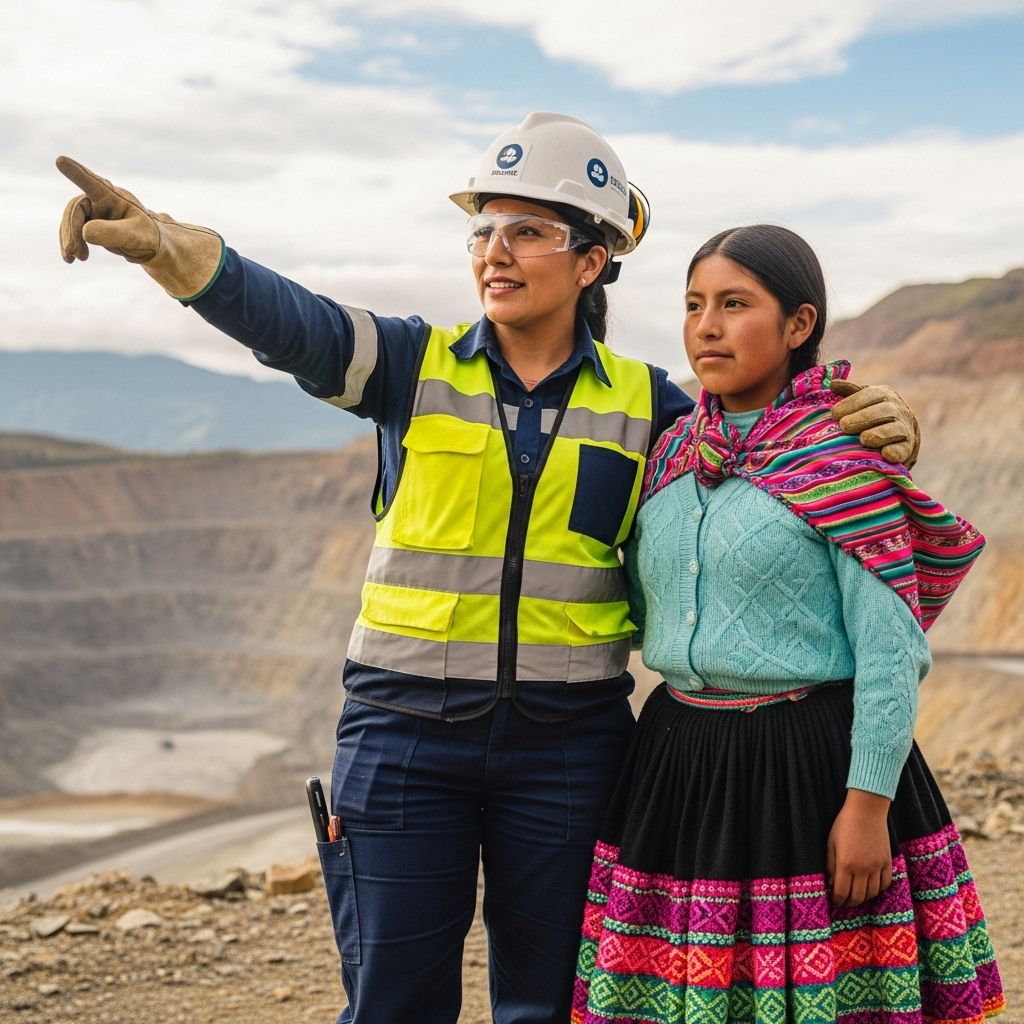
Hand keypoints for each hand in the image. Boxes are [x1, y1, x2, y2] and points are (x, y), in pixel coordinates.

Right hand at [57, 156, 222, 298]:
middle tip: (73, 252)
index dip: (77, 173)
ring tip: (73, 259)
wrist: (151, 245)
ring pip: (71, 221)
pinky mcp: (90, 223)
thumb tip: (85, 232)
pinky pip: (73, 231)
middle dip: (71, 230)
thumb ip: (114, 232)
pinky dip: (70, 244)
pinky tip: (72, 258)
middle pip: (76, 209)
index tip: (61, 160)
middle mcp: (100, 200)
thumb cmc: (147, 236)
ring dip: (68, 239)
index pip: (93, 183)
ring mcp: (93, 211)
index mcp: (113, 197)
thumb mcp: (136, 236)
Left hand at [826, 789, 892, 906]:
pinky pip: (885, 884)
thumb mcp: (831, 843)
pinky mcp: (887, 862)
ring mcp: (877, 866)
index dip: (837, 901)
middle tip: (844, 902)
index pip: (841, 892)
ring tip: (857, 897)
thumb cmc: (844, 824)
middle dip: (849, 903)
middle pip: (858, 897)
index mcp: (845, 864)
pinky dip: (878, 890)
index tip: (835, 902)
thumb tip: (831, 883)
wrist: (867, 811)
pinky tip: (871, 888)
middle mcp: (862, 869)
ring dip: (864, 898)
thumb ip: (830, 865)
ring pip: (872, 893)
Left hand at [829, 379, 920, 467]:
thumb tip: (833, 384)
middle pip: (884, 411)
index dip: (852, 403)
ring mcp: (904, 429)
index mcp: (884, 395)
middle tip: (845, 426)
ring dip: (879, 434)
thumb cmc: (871, 414)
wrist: (899, 434)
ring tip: (863, 439)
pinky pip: (903, 449)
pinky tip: (885, 454)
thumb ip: (849, 392)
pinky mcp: (907, 448)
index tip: (835, 413)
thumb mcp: (862, 401)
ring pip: (896, 429)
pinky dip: (895, 452)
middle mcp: (897, 410)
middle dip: (863, 418)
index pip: (871, 395)